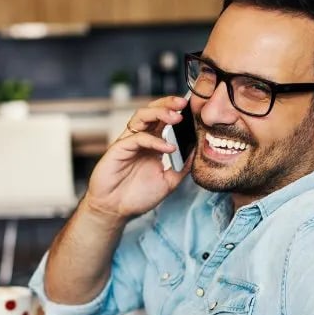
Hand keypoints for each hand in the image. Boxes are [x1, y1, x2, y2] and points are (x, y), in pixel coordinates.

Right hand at [83, 96, 193, 218]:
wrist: (116, 210)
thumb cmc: (138, 197)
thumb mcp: (168, 182)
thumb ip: (181, 167)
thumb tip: (197, 151)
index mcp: (153, 145)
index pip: (165, 121)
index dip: (177, 112)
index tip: (193, 110)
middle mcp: (141, 140)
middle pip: (153, 112)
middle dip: (168, 104)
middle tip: (183, 104)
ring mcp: (129, 142)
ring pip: (142, 116)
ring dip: (160, 112)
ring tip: (176, 117)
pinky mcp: (119, 148)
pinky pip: (138, 137)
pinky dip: (155, 140)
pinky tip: (168, 147)